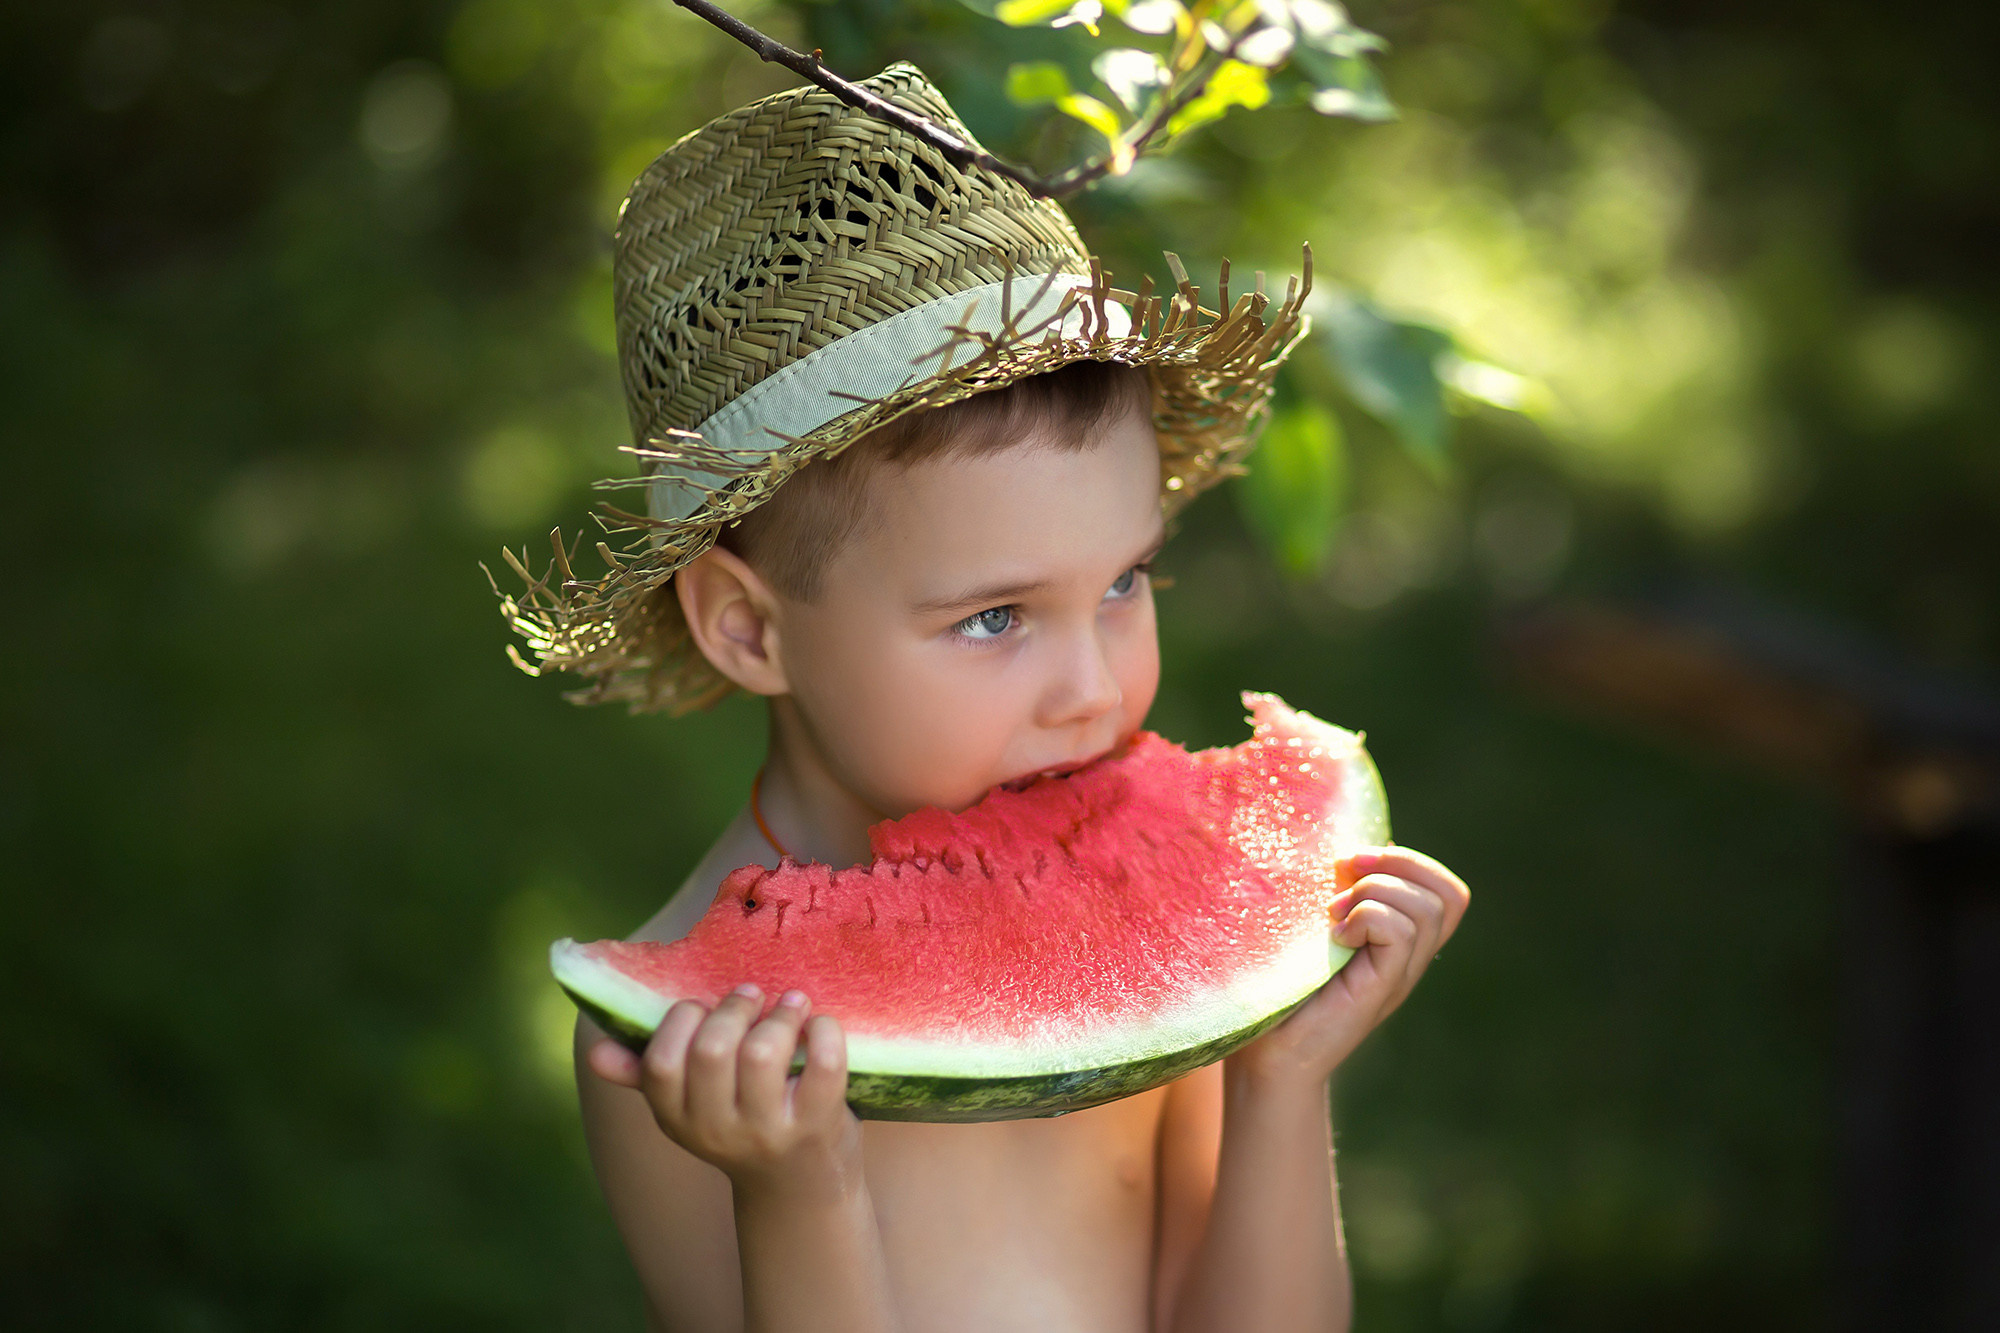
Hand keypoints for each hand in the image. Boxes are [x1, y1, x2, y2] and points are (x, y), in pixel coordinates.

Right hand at [586, 985, 861, 1199]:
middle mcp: (718, 1129)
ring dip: (781, 1013)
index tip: (703, 1006)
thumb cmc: (741, 1126)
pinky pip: (823, 1064)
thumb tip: (595, 1052)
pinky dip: (826, 1031)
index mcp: (677, 1118)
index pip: (662, 1063)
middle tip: (752, 995)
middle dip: (734, 1008)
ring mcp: (769, 1130)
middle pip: (714, 1050)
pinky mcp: (818, 1124)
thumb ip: (644, 1076)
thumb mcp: (688, 1111)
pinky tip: (821, 1024)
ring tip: (791, 1003)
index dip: (682, 1020)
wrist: (798, 1188)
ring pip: (765, 1052)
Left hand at [1232, 846, 1469, 1086]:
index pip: (1448, 893)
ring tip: (1334, 915)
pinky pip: (1400, 931)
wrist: (1267, 1055)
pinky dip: (1366, 917)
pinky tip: (1334, 936)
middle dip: (1397, 865)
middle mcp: (1409, 960)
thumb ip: (1339, 897)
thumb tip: (1349, 853)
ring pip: (1425, 908)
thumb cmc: (1279, 989)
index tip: (1353, 863)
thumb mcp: (1314, 929)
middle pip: (1448, 895)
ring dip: (1374, 893)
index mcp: (1400, 942)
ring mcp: (1398, 976)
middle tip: (1343, 877)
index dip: (1413, 862)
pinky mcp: (1380, 988)